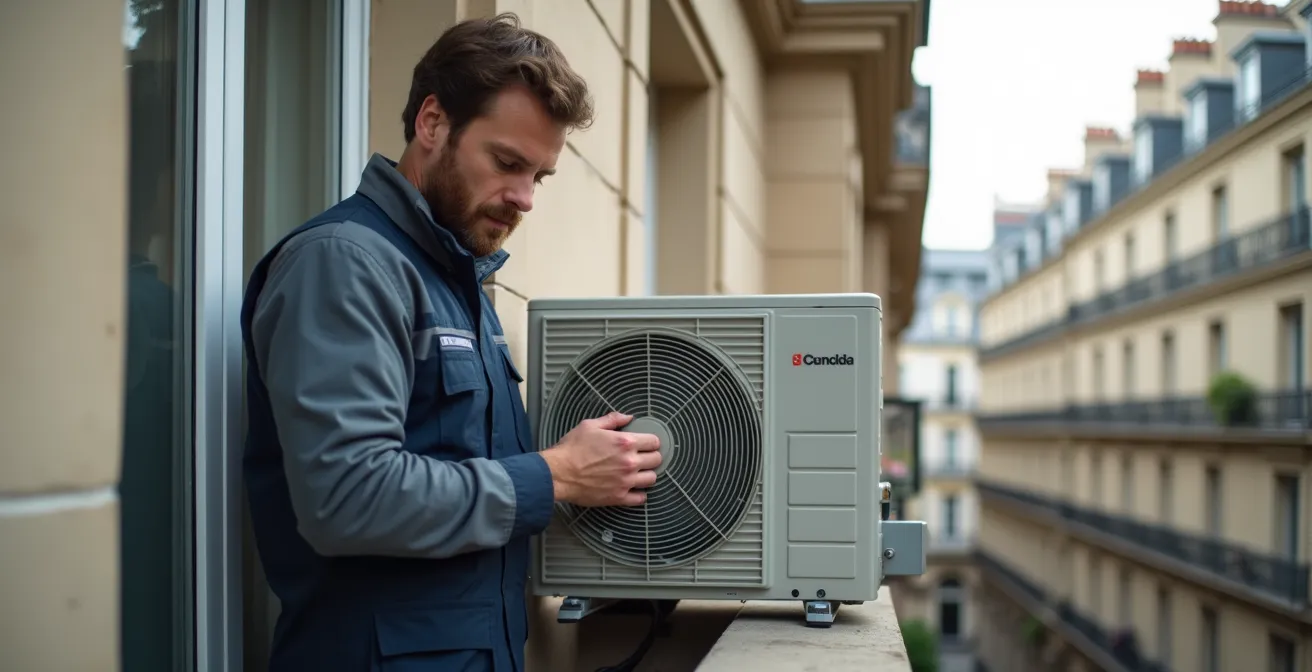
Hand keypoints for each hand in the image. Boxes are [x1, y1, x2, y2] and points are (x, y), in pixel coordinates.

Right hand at [539, 411, 661, 506]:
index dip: (651, 441)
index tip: (646, 444)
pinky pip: (641, 499)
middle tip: (642, 457)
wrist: (558, 474)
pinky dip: (639, 494)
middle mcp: (629, 462)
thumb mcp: (590, 425)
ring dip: (647, 475)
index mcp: (625, 442)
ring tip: (638, 473)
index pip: (654, 441)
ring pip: (652, 479)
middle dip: (651, 457)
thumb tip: (629, 417)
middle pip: (656, 460)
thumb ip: (612, 420)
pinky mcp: (618, 497)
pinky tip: (633, 489)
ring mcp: (625, 481)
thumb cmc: (571, 449)